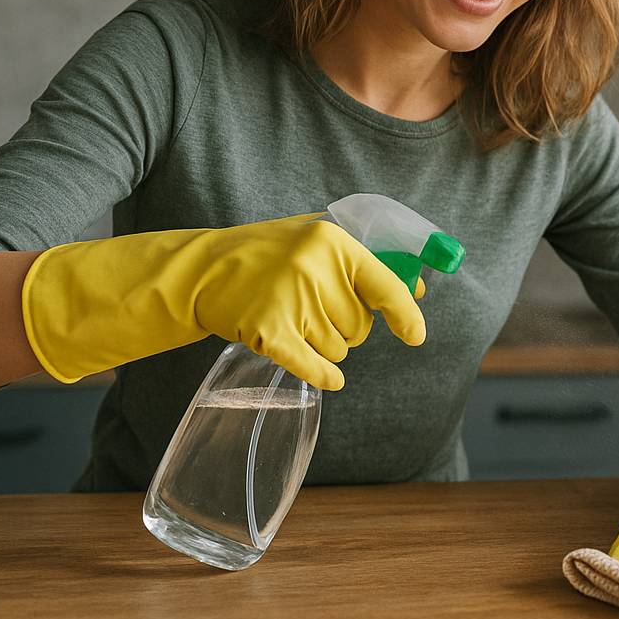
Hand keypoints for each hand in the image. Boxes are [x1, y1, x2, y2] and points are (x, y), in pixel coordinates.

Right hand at [22, 213, 425, 388]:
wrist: (201, 270)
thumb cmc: (267, 255)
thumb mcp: (315, 240)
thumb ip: (364, 260)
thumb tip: (417, 290)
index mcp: (333, 241)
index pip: (385, 284)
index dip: (406, 314)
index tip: (416, 335)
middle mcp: (315, 267)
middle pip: (360, 326)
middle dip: (346, 327)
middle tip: (314, 310)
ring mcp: (290, 298)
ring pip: (339, 348)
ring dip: (324, 345)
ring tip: (295, 319)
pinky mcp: (270, 330)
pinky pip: (314, 366)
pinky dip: (324, 376)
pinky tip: (329, 378)